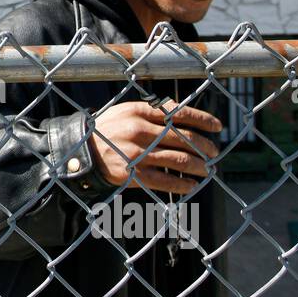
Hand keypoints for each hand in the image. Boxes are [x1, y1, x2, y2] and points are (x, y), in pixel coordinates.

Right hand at [86, 101, 222, 194]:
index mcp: (140, 111)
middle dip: (204, 146)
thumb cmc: (105, 129)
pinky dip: (182, 184)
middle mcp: (140, 130)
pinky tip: (191, 185)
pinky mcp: (133, 174)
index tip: (217, 126)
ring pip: (178, 160)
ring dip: (198, 166)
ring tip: (208, 170)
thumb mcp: (125, 111)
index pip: (179, 113)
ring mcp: (137, 153)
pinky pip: (165, 180)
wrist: (79, 150)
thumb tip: (180, 112)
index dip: (203, 120)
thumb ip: (151, 111)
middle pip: (183, 138)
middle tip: (214, 152)